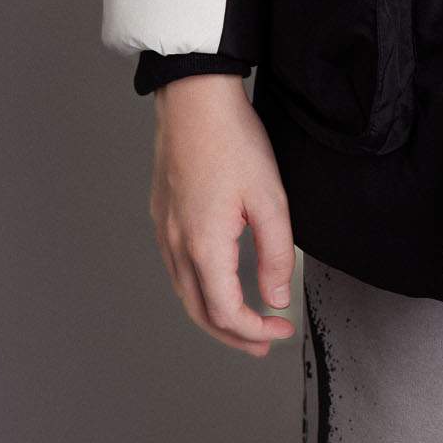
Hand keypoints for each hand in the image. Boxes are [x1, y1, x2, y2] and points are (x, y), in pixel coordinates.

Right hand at [149, 76, 296, 355]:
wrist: (195, 98)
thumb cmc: (232, 140)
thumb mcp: (270, 199)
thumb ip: (275, 255)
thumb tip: (275, 297)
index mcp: (203, 246)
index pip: (226, 312)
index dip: (254, 331)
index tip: (279, 329)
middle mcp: (176, 244)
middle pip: (200, 312)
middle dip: (232, 335)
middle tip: (262, 343)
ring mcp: (165, 229)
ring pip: (185, 292)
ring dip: (214, 314)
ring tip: (242, 321)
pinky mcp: (163, 214)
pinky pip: (176, 268)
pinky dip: (199, 288)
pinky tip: (217, 281)